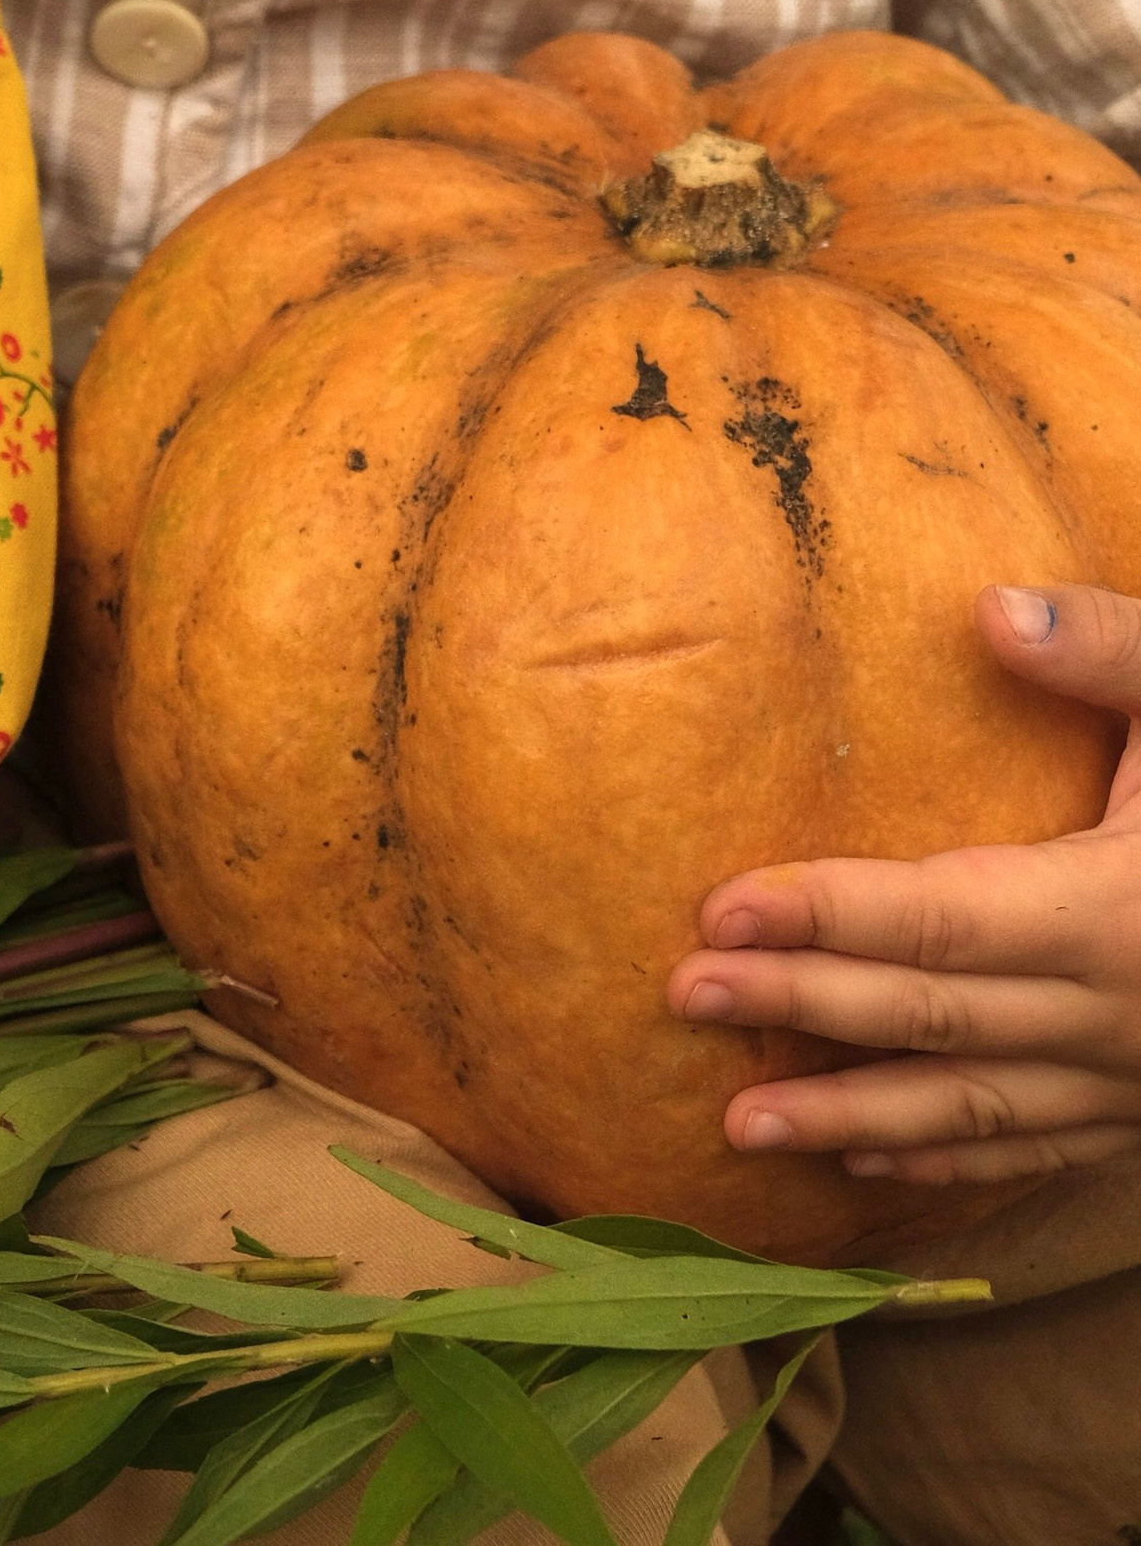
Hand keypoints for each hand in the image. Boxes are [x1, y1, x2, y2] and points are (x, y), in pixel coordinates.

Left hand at [669, 580, 1140, 1186]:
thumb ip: (1110, 649)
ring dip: (854, 1124)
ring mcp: (1140, 1082)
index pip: (942, 918)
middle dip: (803, 1011)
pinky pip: (1041, 1153)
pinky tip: (869, 1167)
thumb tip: (988, 607)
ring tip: (737, 1127)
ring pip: (977, 1116)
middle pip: (935, 1020)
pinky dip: (949, 1166)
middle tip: (678, 997)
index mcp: (1121, 912)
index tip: (716, 907)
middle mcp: (1122, 1016)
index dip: (827, 914)